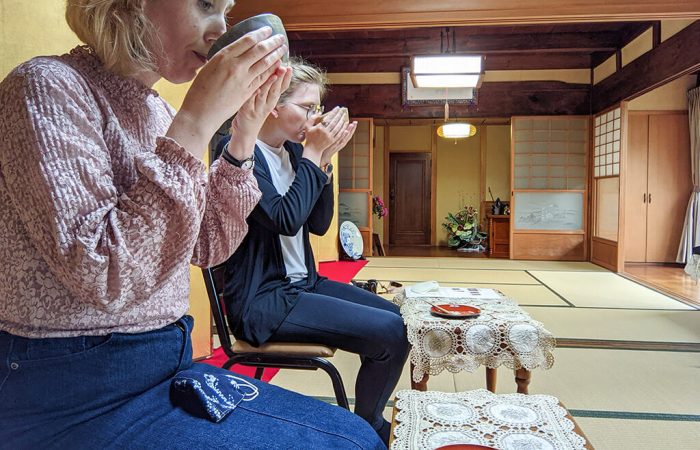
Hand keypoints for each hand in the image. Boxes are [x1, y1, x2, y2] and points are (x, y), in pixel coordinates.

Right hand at [167, 27, 286, 159]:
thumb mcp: (210, 66)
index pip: (247, 40)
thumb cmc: (201, 89)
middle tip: (280, 38)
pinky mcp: (248, 92)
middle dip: (273, 42)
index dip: (260, 33)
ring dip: (276, 55)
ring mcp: (243, 80)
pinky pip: (263, 78)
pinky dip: (272, 70)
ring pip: (265, 64)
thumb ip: (225, 58)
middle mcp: (235, 66)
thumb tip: (237, 49)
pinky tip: (278, 66)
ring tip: (282, 49)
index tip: (268, 30)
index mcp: (224, 56)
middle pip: (259, 50)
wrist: (201, 111)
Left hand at [226, 66, 292, 160]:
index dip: (286, 79)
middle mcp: (266, 106)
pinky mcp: (246, 113)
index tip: (289, 67)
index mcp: (271, 102)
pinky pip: (250, 102)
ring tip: (274, 74)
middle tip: (284, 67)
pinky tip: (256, 87)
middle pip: (275, 91)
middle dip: (280, 78)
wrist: (245, 134)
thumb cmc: (253, 114)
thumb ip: (268, 89)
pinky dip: (253, 95)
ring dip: (270, 84)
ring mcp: (257, 109)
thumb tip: (273, 73)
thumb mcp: (263, 102)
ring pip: (264, 95)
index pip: (281, 89)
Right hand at [302, 107, 354, 165]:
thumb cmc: (310, 137)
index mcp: (319, 128)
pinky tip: (345, 124)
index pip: (328, 118)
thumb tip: (319, 113)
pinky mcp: (332, 140)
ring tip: (345, 115)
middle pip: (334, 122)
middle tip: (343, 110)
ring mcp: (329, 137)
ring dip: (342, 121)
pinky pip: (339, 133)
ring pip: (338, 127)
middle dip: (339, 115)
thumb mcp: (307, 126)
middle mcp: (325, 132)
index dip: (334, 112)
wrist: (313, 149)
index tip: (337, 108)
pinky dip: (343, 128)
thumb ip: (312, 118)